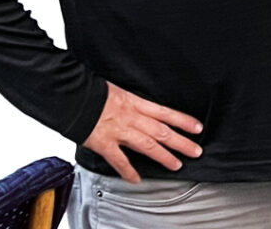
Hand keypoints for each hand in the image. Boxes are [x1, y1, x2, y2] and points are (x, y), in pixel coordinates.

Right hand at [82, 82, 203, 182]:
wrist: (73, 95)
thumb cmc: (94, 91)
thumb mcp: (120, 90)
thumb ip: (133, 102)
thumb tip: (143, 108)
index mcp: (136, 102)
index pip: (166, 113)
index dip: (183, 121)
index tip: (197, 127)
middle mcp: (132, 117)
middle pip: (162, 131)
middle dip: (181, 142)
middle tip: (196, 151)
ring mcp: (119, 131)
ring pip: (147, 145)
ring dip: (164, 156)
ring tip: (176, 165)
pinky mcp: (104, 143)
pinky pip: (119, 160)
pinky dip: (128, 171)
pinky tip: (136, 179)